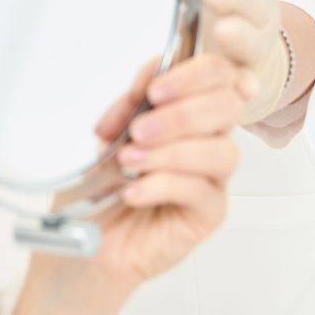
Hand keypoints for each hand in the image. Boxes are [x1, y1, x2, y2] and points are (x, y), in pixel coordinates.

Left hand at [76, 51, 248, 290]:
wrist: (87, 241)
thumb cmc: (100, 187)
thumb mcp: (107, 134)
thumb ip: (130, 107)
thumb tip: (144, 90)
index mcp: (189, 108)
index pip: (217, 74)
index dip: (193, 73)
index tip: (153, 88)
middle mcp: (208, 138)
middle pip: (227, 106)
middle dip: (181, 113)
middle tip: (139, 129)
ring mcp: (213, 177)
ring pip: (220, 151)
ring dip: (170, 151)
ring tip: (129, 161)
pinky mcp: (208, 213)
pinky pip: (200, 191)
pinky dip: (162, 185)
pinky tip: (133, 192)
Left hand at [195, 0, 287, 123]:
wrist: (253, 62)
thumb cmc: (232, 5)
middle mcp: (260, 13)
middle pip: (251, 2)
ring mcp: (255, 50)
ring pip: (251, 43)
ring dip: (239, 36)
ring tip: (221, 32)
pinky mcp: (246, 83)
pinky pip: (247, 87)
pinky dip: (244, 88)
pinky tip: (239, 88)